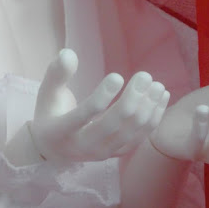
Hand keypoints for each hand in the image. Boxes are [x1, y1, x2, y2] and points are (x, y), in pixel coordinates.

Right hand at [25, 49, 169, 162]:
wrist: (53, 149)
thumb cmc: (50, 113)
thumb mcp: (47, 92)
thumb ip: (57, 73)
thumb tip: (68, 53)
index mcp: (61, 131)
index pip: (85, 115)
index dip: (103, 96)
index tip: (117, 76)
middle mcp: (83, 146)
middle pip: (114, 124)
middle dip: (133, 99)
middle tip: (144, 76)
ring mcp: (101, 153)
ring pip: (131, 132)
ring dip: (147, 108)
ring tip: (156, 85)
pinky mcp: (115, 154)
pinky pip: (139, 138)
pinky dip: (153, 118)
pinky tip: (161, 99)